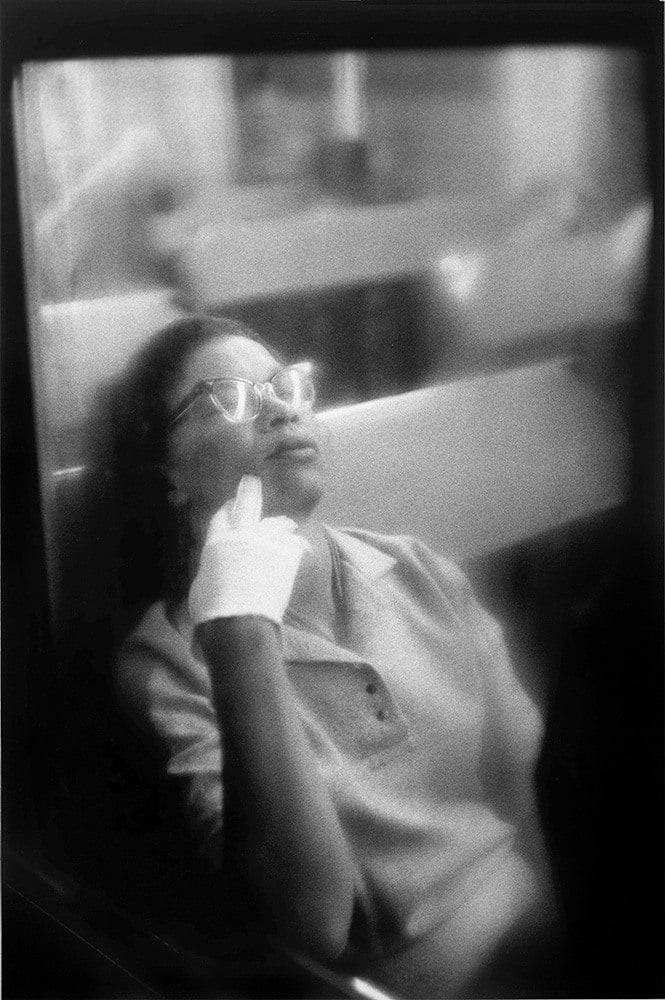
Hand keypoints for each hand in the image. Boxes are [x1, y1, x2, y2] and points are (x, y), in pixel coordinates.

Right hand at [189, 475, 309, 625]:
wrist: (240, 623)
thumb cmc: (213, 610)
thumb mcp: (201, 584)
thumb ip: (212, 567)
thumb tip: (216, 567)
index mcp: (217, 541)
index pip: (222, 515)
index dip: (227, 509)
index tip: (230, 504)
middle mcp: (243, 535)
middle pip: (247, 504)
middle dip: (249, 490)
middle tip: (252, 482)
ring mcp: (267, 543)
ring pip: (277, 523)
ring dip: (280, 524)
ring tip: (286, 525)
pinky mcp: (287, 555)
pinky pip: (295, 544)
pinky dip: (298, 546)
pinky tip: (304, 548)